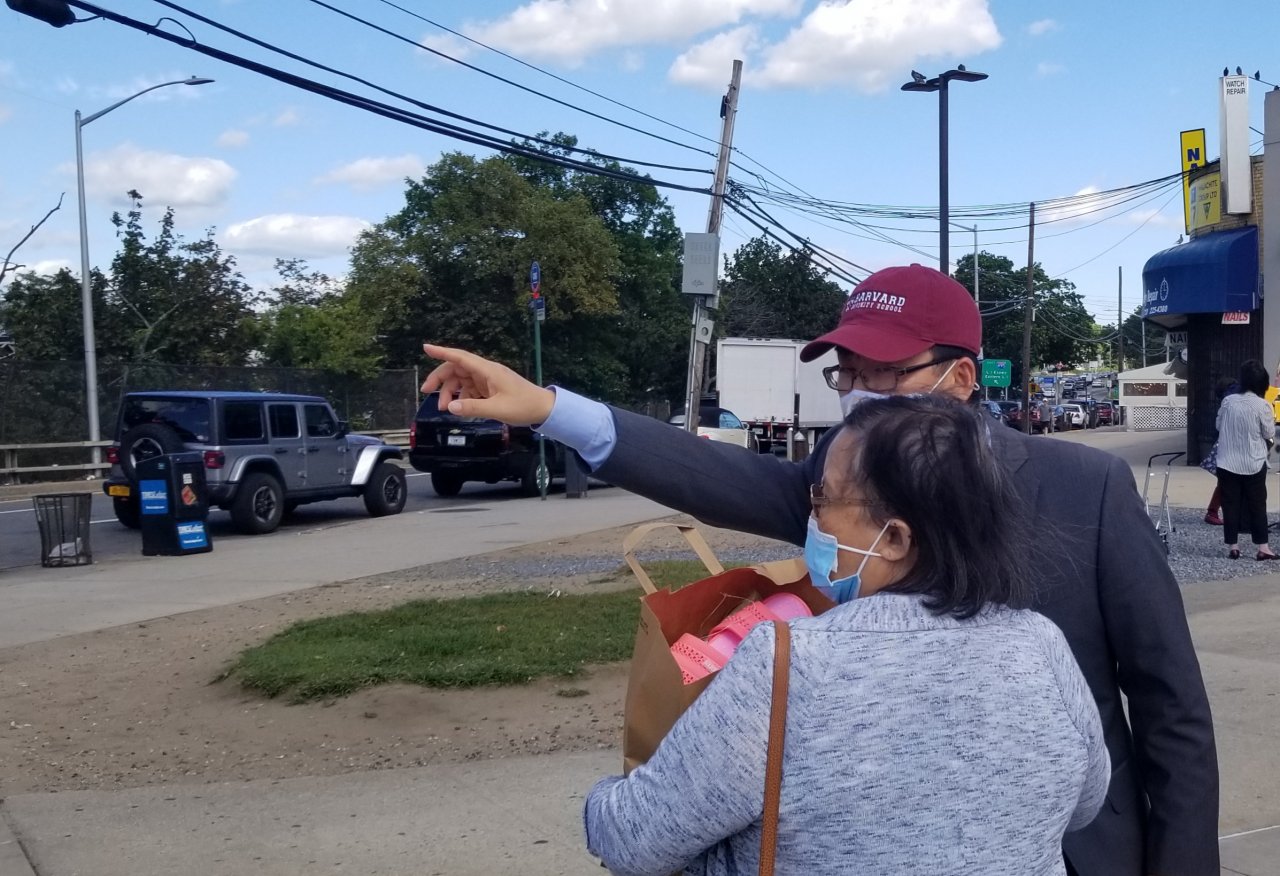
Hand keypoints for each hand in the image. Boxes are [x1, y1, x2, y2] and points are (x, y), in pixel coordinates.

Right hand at [421, 344, 555, 425]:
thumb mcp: (496, 409)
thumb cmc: (523, 406)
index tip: (426, 348)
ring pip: (462, 381)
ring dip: (450, 392)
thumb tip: (450, 407)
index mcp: (487, 370)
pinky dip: (462, 397)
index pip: (460, 357)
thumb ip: (472, 407)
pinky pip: (470, 390)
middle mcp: (485, 372)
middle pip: (456, 369)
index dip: (442, 352)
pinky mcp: (490, 389)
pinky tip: (459, 408)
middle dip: (440, 379)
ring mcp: (488, 380)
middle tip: (426, 392)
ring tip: (445, 409)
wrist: (544, 409)